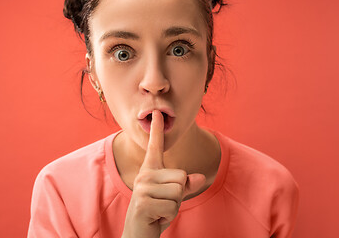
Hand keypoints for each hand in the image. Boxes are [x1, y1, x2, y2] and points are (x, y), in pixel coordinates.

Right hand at [122, 110, 205, 237]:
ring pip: (179, 191)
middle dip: (179, 195)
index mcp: (151, 170)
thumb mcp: (173, 197)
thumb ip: (186, 185)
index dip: (156, 130)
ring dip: (174, 206)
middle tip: (164, 204)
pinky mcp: (143, 203)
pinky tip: (156, 218)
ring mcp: (142, 188)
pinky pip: (172, 206)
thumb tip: (199, 177)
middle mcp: (145, 175)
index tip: (157, 112)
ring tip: (160, 210)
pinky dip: (169, 216)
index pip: (155, 147)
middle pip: (181, 175)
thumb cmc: (156, 212)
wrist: (138, 234)